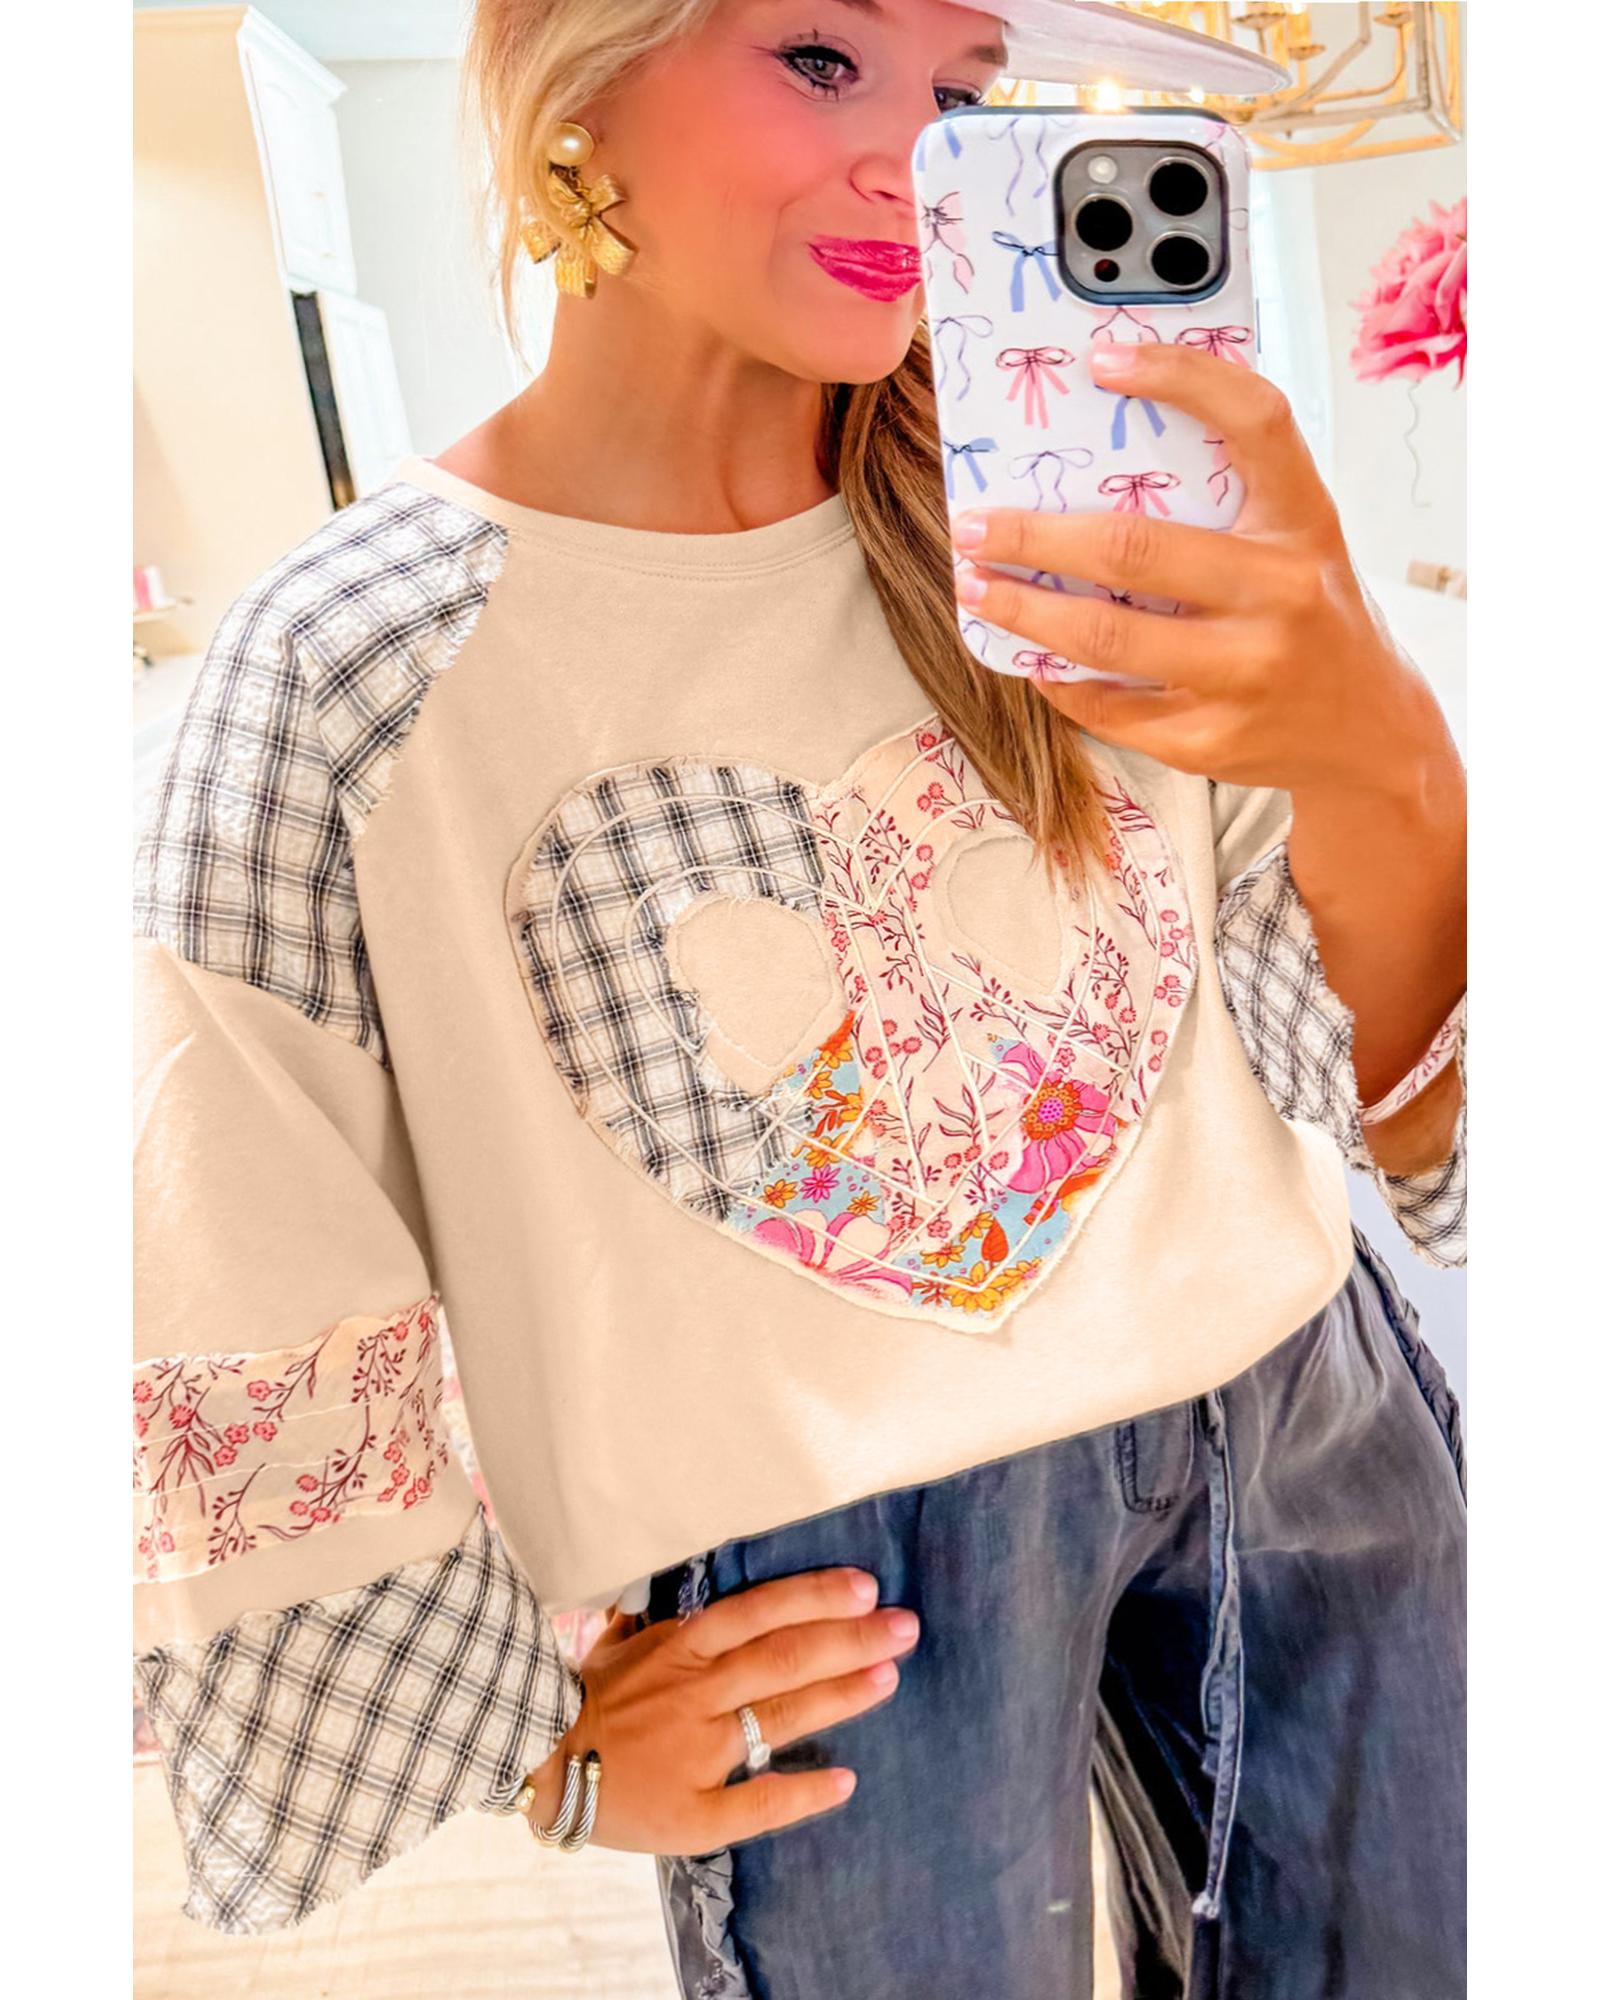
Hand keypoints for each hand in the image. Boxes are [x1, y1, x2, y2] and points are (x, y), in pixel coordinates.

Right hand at [520, 1566, 919, 1853]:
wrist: (532, 1765)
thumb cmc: (578, 1697)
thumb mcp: (613, 1642)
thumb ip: (655, 1614)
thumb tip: (670, 1580)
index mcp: (677, 1648)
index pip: (757, 1611)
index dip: (813, 1597)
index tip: (865, 1587)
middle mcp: (692, 1692)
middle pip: (783, 1658)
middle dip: (849, 1640)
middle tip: (906, 1628)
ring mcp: (696, 1751)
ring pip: (778, 1716)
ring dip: (839, 1696)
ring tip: (888, 1678)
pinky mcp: (692, 1811)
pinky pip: (756, 1802)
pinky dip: (802, 1791)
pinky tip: (845, 1779)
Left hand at [949, 340, 1448, 800]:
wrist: (1369, 734)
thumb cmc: (1311, 615)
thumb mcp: (1297, 543)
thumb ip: (1230, 500)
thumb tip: (1097, 459)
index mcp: (1306, 523)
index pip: (1257, 420)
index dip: (1182, 377)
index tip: (1102, 360)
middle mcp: (1284, 593)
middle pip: (1133, 549)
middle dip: (1034, 535)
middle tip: (976, 525)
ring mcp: (1248, 673)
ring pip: (1106, 636)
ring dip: (1024, 611)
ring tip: (977, 589)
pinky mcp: (1214, 739)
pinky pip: (1111, 705)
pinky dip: (1060, 679)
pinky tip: (1033, 656)